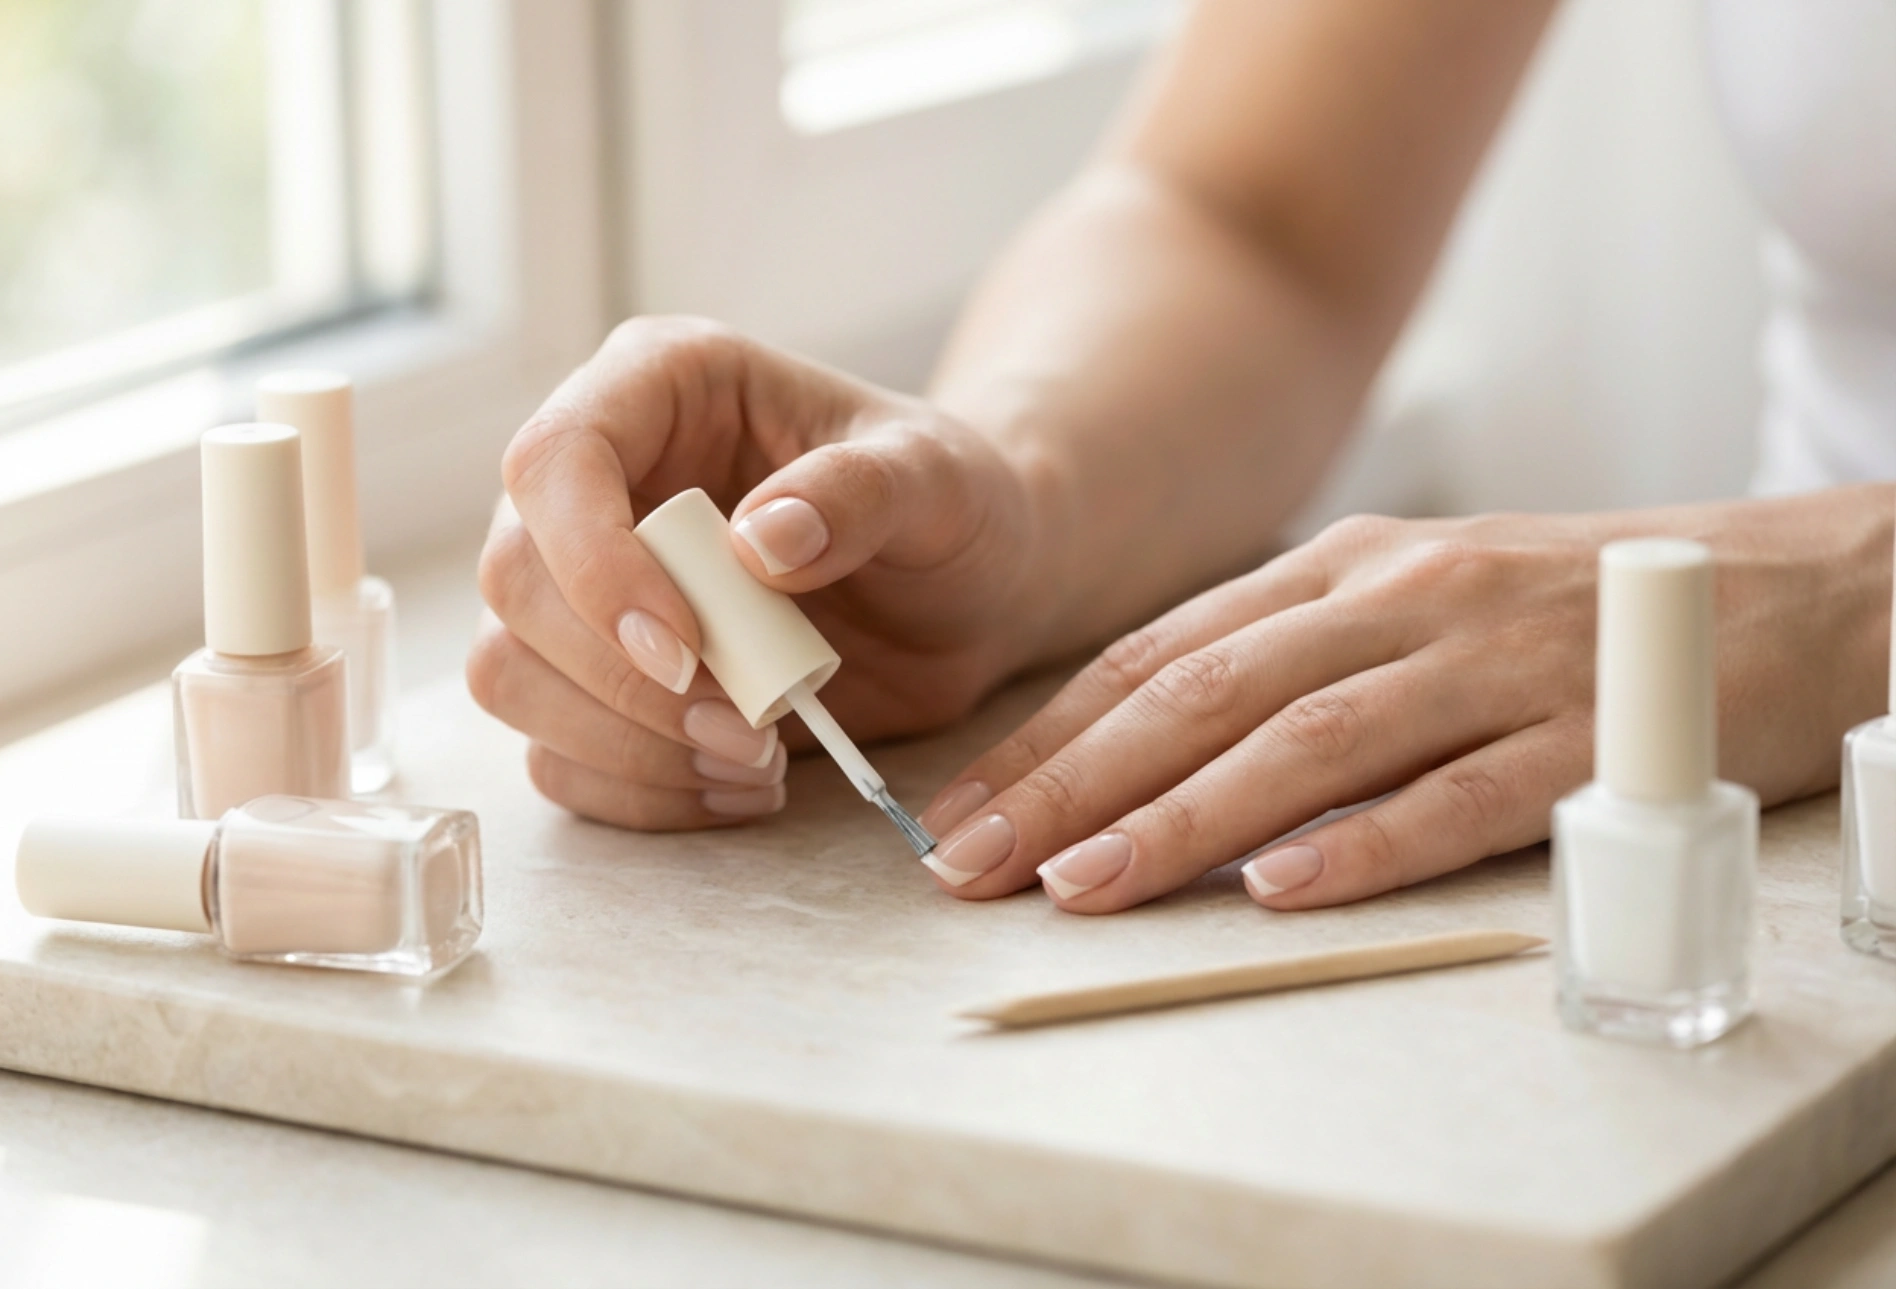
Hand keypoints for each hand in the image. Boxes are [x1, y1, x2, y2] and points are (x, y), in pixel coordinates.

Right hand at [468, 317, 1050, 828]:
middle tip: (750, 732)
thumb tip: (762, 540)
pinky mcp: (602, 680)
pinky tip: (738, 790)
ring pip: (512, 673)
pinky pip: (556, 753)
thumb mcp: (938, 479)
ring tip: (757, 764)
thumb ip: (862, 492)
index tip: (688, 651)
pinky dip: (637, 793)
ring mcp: (587, 585)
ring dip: (625, 746)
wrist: (970, 588)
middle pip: (515, 583)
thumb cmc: (949, 504)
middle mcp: (602, 483)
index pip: (554, 462)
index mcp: (661, 389)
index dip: (596, 565)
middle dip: (620, 681)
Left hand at [917, 488, 1892, 910]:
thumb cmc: (1561, 607)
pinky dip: (1369, 842)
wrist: (1781, 584)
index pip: (1162, 656)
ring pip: (1312, 742)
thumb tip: (1145, 749)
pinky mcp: (1589, 733)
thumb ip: (1290, 656)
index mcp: (1341, 568)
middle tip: (976, 862)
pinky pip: (1466, 795)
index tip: (963, 812)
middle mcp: (1402, 599)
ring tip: (1087, 884)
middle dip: (1075, 783)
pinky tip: (1285, 889)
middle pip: (1207, 696)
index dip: (1052, 737)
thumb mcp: (1408, 597)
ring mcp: (1494, 661)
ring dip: (1187, 817)